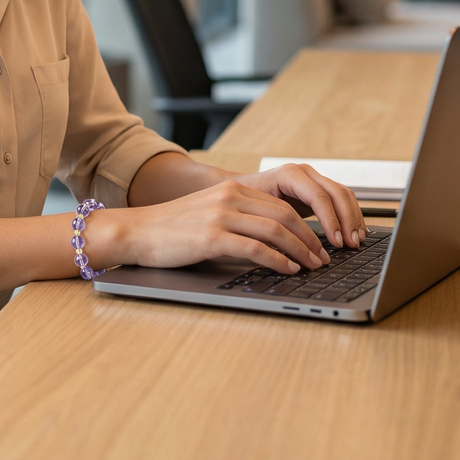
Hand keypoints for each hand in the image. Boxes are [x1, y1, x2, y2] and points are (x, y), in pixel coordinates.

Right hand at [99, 178, 333, 275]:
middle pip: (284, 215)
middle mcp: (228, 197)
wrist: (137, 231)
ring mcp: (220, 216)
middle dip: (310, 239)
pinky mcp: (211, 237)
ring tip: (312, 266)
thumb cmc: (171, 229)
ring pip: (275, 230)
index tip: (317, 245)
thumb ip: (237, 217)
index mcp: (230, 189)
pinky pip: (255, 248)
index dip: (305, 226)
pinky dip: (277, 260)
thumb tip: (273, 240)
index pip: (280, 205)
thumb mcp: (209, 213)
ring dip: (300, 251)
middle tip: (323, 259)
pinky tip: (287, 269)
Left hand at [239, 162, 365, 248]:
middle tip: (351, 244)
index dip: (331, 220)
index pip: (318, 196)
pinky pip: (342, 198)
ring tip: (356, 241)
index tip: (336, 242)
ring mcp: (314, 178)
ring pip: (344, 194)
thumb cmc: (247, 200)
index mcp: (289, 174)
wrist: (241, 187)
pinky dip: (351, 215)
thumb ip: (277, 223)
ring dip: (353, 218)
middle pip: (336, 193)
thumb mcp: (258, 209)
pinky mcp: (319, 187)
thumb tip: (293, 248)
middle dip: (347, 220)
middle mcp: (304, 172)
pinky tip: (355, 232)